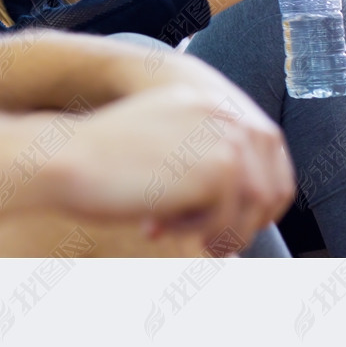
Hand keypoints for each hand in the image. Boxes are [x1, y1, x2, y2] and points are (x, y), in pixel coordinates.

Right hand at [58, 85, 294, 253]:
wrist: (71, 155)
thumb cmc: (110, 158)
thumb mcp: (168, 143)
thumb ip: (205, 155)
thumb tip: (253, 207)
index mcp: (216, 102)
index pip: (273, 161)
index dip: (260, 203)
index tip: (233, 229)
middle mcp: (228, 115)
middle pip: (271, 190)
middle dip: (242, 224)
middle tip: (205, 244)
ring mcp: (225, 139)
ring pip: (252, 210)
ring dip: (218, 232)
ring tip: (172, 230)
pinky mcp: (218, 169)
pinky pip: (226, 223)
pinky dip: (195, 235)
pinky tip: (155, 223)